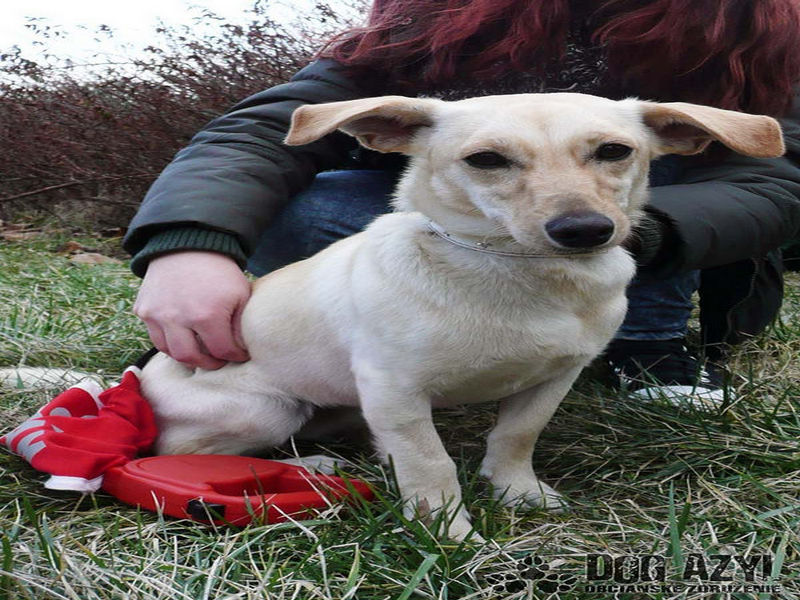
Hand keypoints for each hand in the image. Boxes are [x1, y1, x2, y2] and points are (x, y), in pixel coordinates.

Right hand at [134, 251, 251, 369]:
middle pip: (191, 358)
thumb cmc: (219, 272)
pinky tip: (183, 337)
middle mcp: (178, 318)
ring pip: (169, 351)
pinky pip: (155, 336)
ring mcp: (157, 315)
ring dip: (186, 356)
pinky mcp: (143, 310)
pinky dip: (169, 341)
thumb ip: (239, 326)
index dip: (234, 356)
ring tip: (200, 351)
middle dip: (208, 363)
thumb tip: (240, 350)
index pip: (222, 351)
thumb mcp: (240, 295)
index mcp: (207, 316)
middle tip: (218, 360)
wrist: (188, 245)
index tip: (240, 354)